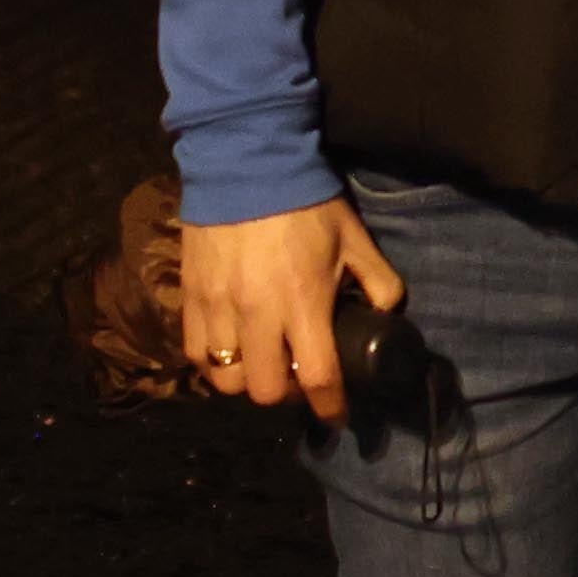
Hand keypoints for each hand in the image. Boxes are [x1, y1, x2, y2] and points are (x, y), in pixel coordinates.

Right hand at [177, 195, 408, 422]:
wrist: (244, 161)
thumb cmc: (305, 203)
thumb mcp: (354, 240)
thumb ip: (378, 281)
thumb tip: (387, 312)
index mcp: (302, 304)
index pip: (319, 378)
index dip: (331, 407)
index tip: (338, 415)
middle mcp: (256, 316)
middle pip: (266, 392)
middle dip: (288, 396)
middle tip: (298, 379)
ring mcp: (217, 308)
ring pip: (225, 379)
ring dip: (247, 381)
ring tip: (261, 365)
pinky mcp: (190, 297)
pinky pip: (195, 353)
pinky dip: (214, 363)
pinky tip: (230, 350)